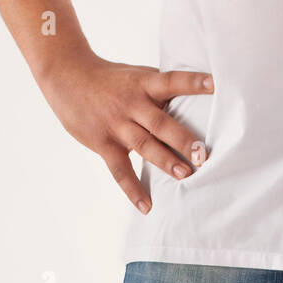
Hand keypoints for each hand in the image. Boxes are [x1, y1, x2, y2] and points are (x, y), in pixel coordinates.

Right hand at [37, 48, 213, 212]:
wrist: (67, 75)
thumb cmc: (111, 80)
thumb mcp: (136, 76)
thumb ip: (161, 90)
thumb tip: (198, 104)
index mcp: (144, 84)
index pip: (171, 81)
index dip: (192, 83)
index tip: (215, 85)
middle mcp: (132, 103)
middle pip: (160, 122)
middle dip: (182, 138)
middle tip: (203, 154)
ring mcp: (117, 124)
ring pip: (144, 144)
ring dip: (165, 161)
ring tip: (185, 175)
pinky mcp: (104, 143)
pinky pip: (120, 170)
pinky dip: (133, 190)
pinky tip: (147, 207)